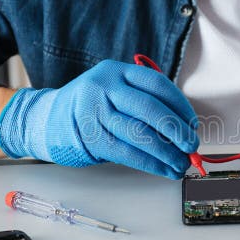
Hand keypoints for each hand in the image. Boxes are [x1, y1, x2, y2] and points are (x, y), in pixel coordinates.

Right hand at [0, 59, 198, 177]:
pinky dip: (151, 164)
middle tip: (192, 145)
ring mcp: (95, 112)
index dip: (180, 106)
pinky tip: (164, 169)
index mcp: (117, 71)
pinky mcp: (90, 138)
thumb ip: (145, 101)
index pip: (157, 85)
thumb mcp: (115, 90)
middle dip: (176, 130)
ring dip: (166, 152)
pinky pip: (128, 153)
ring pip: (140, 134)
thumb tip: (183, 127)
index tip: (192, 123)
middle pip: (150, 109)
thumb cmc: (92, 106)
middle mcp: (105, 87)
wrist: (47, 118)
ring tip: (181, 163)